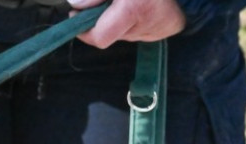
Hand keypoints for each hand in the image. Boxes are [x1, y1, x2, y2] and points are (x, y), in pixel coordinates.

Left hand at [69, 0, 186, 48]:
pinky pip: (142, 30)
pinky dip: (135, 20)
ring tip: (129, 1)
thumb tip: (76, 5)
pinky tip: (142, 5)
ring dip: (120, 19)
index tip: (78, 16)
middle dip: (103, 20)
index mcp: (134, 7)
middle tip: (107, 2)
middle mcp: (147, 23)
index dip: (85, 31)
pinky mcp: (169, 29)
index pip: (100, 38)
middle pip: (111, 34)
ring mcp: (160, 30)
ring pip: (126, 32)